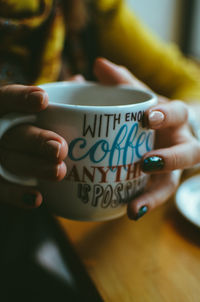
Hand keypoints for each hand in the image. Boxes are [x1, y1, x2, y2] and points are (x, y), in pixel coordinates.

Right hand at [0, 84, 67, 207]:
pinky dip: (17, 194)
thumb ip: (75, 88)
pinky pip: (3, 189)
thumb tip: (93, 71)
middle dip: (35, 141)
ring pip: (10, 161)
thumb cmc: (59, 123)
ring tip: (60, 171)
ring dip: (33, 167)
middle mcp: (3, 131)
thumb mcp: (68, 101)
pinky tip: (37, 198)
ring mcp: (1, 156)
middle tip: (60, 148)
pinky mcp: (2, 179)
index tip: (43, 100)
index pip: (6, 99)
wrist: (50, 155)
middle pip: (13, 134)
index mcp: (11, 110)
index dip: (19, 98)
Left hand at [93, 57, 199, 219]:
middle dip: (171, 159)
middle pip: (190, 154)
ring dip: (154, 196)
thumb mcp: (141, 97)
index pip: (179, 114)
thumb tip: (98, 64)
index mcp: (176, 120)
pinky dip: (144, 204)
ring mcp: (173, 168)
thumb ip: (122, 83)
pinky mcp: (160, 184)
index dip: (166, 116)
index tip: (147, 118)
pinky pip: (156, 196)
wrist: (164, 133)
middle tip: (147, 163)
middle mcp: (181, 144)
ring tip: (135, 208)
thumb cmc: (151, 114)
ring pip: (173, 184)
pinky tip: (128, 212)